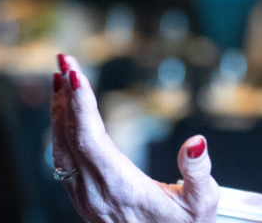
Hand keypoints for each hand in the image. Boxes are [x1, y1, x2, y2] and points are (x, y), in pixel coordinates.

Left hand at [51, 54, 219, 222]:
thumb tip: (196, 142)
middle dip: (65, 93)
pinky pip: (63, 157)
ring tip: (61, 76)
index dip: (80, 104)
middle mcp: (94, 192)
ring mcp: (83, 196)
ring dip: (59, 109)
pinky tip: (65, 111)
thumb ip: (199, 172)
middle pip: (69, 136)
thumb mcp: (202, 204)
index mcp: (121, 188)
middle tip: (64, 58)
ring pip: (61, 146)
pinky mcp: (81, 197)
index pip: (89, 139)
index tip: (73, 73)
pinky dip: (61, 128)